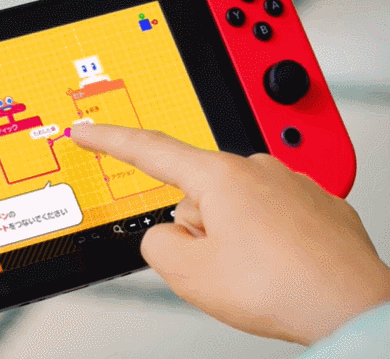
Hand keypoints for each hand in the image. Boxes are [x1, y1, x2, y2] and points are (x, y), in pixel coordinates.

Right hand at [71, 123, 389, 344]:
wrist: (352, 308)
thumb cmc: (282, 288)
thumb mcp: (188, 273)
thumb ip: (155, 243)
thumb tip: (167, 232)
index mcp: (220, 177)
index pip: (149, 150)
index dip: (109, 141)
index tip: (87, 131)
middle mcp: (257, 169)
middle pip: (195, 193)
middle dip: (195, 227)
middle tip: (219, 265)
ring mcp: (290, 183)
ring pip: (231, 207)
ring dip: (230, 236)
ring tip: (256, 271)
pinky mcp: (315, 203)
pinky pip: (267, 216)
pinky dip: (264, 240)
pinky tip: (278, 266)